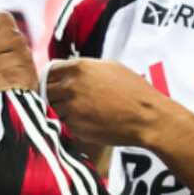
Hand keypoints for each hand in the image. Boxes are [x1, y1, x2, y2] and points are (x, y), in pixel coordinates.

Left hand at [45, 58, 170, 147]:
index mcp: (78, 68)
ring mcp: (71, 108)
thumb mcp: (109, 67)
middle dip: (53, 96)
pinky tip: (86, 122)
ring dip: (60, 111)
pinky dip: (70, 124)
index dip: (51, 79)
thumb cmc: (133, 90)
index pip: (48, 72)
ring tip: (78, 112)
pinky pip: (64, 124)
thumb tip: (67, 70)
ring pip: (52, 109)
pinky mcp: (75, 127)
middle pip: (46, 91)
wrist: (147, 117)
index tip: (55, 85)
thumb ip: (84, 67)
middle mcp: (71, 86)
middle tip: (64, 100)